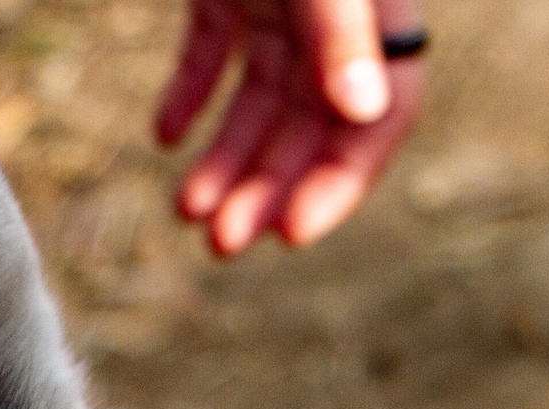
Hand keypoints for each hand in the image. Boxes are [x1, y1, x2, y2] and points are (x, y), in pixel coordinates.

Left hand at [157, 0, 425, 255]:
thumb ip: (342, 35)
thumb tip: (365, 108)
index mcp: (378, 17)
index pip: (383, 118)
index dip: (341, 182)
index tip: (291, 235)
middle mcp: (335, 22)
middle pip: (311, 125)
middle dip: (266, 187)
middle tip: (221, 243)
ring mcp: (281, 3)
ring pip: (258, 99)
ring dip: (226, 159)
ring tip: (187, 211)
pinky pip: (210, 50)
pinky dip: (189, 94)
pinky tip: (166, 137)